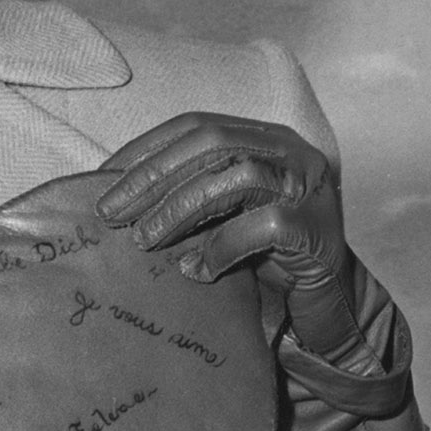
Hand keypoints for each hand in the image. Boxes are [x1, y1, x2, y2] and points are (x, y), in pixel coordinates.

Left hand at [95, 114, 364, 363]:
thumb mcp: (221, 218)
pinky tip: (196, 271)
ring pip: (236, 177)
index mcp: (265, 138)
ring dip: (179, 209)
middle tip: (111, 212)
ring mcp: (308, 188)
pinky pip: (262, 228)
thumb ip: (188, 196)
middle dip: (154, 176)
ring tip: (143, 241)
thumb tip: (117, 196)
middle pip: (212, 144)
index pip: (197, 126)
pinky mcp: (316, 230)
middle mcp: (290, 152)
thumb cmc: (264, 259)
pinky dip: (221, 247)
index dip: (148, 148)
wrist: (327, 305)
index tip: (103, 176)